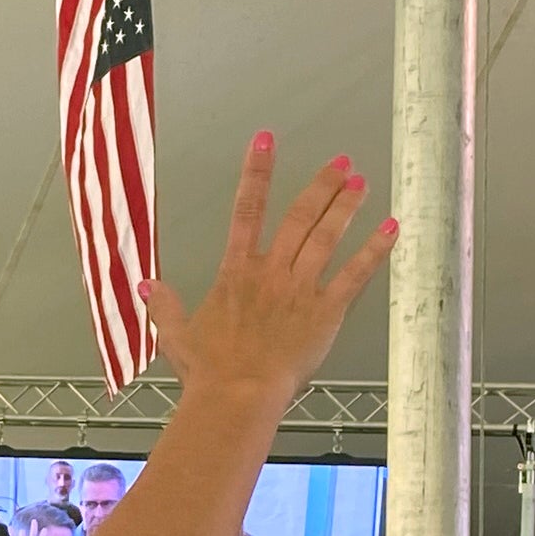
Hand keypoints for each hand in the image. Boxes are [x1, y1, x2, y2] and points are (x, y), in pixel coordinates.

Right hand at [141, 137, 396, 399]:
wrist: (236, 395)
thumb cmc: (207, 370)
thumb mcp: (175, 334)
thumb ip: (162, 304)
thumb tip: (144, 284)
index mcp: (236, 273)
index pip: (246, 210)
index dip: (256, 172)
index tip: (265, 140)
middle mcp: (271, 272)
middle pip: (299, 216)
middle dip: (321, 185)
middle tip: (340, 162)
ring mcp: (300, 289)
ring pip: (327, 237)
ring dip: (346, 206)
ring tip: (362, 183)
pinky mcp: (325, 313)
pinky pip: (354, 274)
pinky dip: (374, 250)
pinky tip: (390, 228)